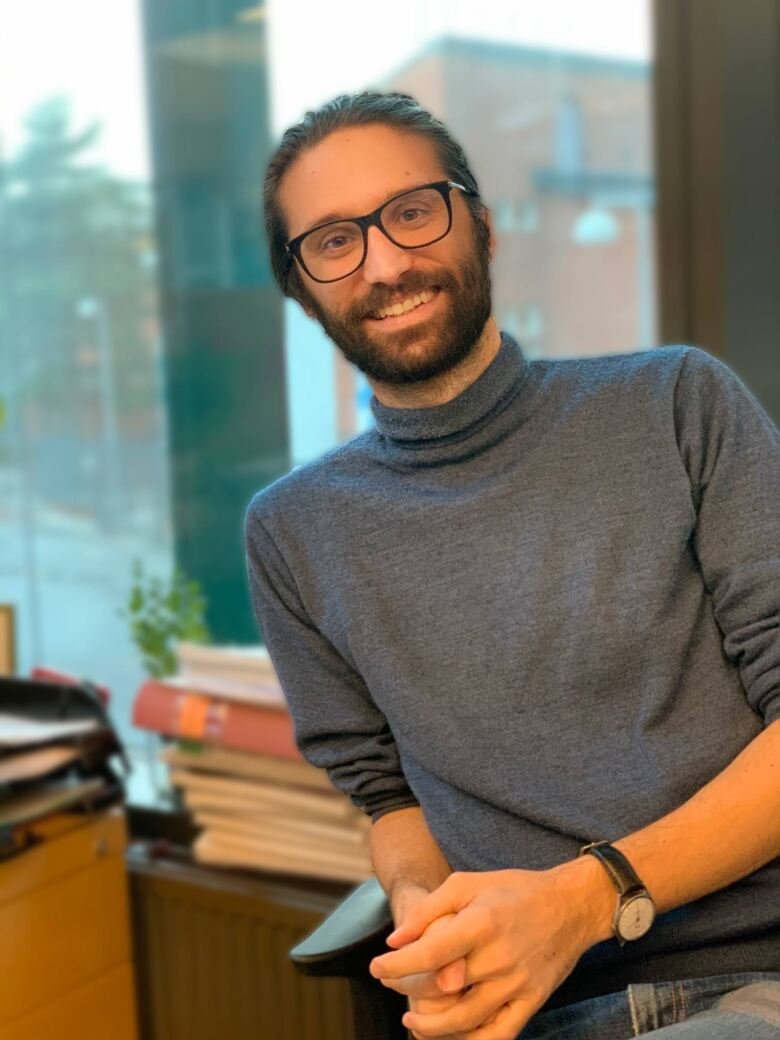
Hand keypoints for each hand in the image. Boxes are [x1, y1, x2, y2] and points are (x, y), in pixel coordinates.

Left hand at [370, 861, 611, 1038]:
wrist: (571, 906)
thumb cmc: (514, 890)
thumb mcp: (467, 884)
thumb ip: (428, 909)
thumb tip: (395, 940)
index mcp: (481, 924)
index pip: (428, 954)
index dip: (396, 966)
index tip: (376, 967)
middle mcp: (499, 958)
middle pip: (441, 989)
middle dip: (407, 990)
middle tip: (391, 984)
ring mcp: (517, 984)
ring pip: (465, 1020)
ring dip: (431, 1027)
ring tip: (410, 1019)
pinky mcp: (532, 1001)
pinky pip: (498, 1035)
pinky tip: (451, 1036)